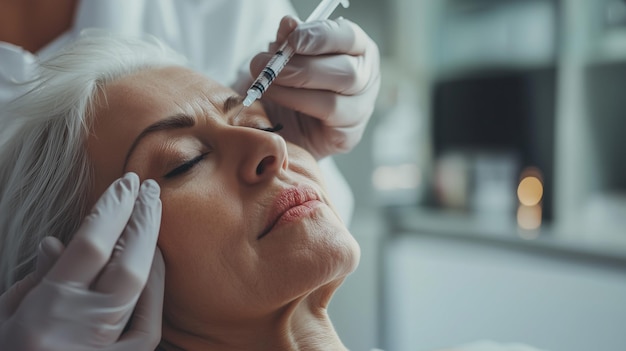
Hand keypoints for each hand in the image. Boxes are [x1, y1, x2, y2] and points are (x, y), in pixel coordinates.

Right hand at [0, 172, 163, 350]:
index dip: (112, 210)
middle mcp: (82, 329)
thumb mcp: (5, 319)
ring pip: (145, 290)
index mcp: (46, 313)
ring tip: (153, 213)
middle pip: (128, 264)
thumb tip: (58, 242)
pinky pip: (150, 320)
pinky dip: (154, 286)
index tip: (126, 183)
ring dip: (152, 247)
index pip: (90, 247)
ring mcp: (109, 350)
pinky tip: (153, 262)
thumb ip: (35, 281)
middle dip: (143, 221)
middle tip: (151, 189)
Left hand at [250, 15, 380, 158]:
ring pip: (334, 102)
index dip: (321, 36)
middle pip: (346, 72)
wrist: (290, 122)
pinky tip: (278, 103)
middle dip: (302, 68)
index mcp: (358, 49)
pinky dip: (297, 111)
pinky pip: (325, 125)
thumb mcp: (288, 56)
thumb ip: (289, 41)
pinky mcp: (349, 136)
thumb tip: (288, 23)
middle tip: (265, 65)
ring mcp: (361, 109)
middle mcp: (366, 78)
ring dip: (294, 91)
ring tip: (266, 85)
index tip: (292, 39)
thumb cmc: (294, 82)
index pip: (349, 38)